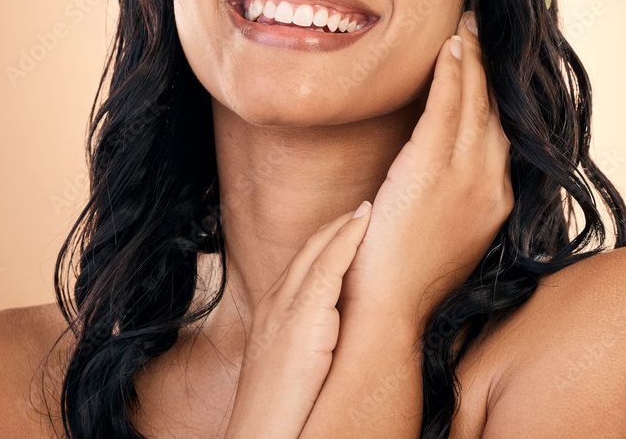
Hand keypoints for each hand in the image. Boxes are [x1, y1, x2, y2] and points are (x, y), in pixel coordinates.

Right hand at [224, 203, 372, 438]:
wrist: (258, 437)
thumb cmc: (277, 413)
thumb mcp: (291, 366)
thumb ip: (306, 341)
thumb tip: (331, 335)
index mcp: (271, 312)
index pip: (301, 263)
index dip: (325, 242)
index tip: (348, 228)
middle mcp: (274, 302)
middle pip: (307, 249)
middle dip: (335, 226)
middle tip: (362, 209)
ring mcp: (285, 308)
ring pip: (317, 251)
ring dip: (345, 225)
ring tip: (368, 209)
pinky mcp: (302, 318)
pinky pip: (328, 266)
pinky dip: (347, 240)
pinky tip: (365, 224)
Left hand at [338, 10, 513, 333]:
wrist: (388, 311)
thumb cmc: (406, 272)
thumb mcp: (446, 229)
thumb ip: (454, 193)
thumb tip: (444, 163)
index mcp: (496, 200)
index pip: (502, 132)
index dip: (498, 93)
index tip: (492, 62)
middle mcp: (492, 184)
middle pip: (496, 109)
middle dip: (490, 64)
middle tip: (482, 27)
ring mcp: (467, 177)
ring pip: (475, 101)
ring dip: (471, 57)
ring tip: (466, 26)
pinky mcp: (433, 170)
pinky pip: (447, 106)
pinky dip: (452, 72)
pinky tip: (450, 47)